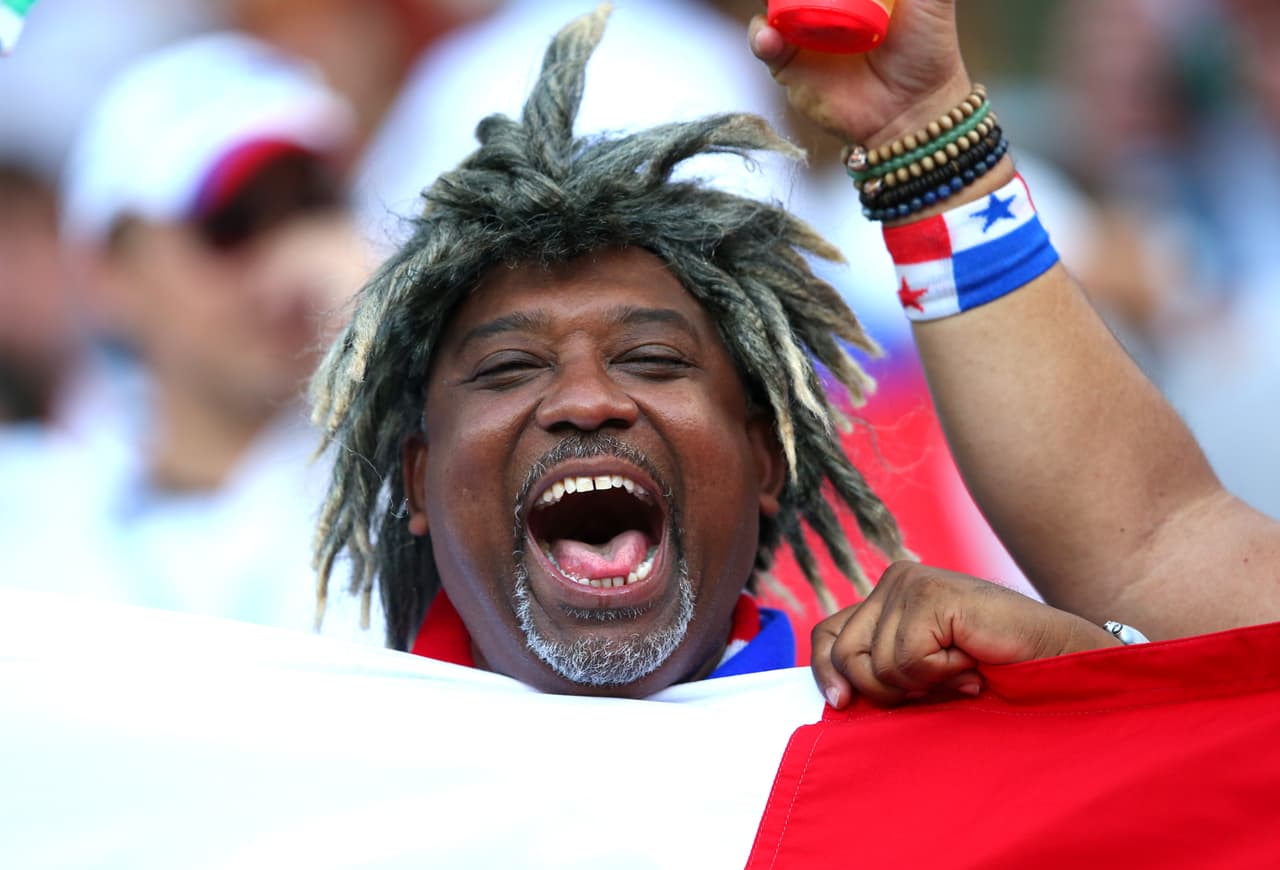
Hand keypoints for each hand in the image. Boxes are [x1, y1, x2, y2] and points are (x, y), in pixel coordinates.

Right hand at [748, 0, 970, 146]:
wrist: (911, 112)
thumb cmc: (926, 56)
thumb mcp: (931, 1)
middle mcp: (827, 6)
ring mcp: (804, 34)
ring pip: (774, 5)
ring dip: (771, 0)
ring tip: (777, 2)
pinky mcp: (789, 65)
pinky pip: (764, 43)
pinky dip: (761, 37)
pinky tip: (770, 37)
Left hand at [812, 561, 1121, 707]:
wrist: (1057, 660)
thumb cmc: (994, 672)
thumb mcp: (923, 675)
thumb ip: (882, 670)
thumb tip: (835, 695)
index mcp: (886, 597)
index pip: (826, 633)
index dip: (827, 673)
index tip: (841, 705)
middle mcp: (893, 581)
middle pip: (845, 655)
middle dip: (887, 689)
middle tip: (939, 684)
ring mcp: (910, 583)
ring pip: (878, 665)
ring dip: (925, 683)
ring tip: (963, 667)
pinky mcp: (931, 595)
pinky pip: (908, 661)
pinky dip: (943, 674)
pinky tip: (971, 659)